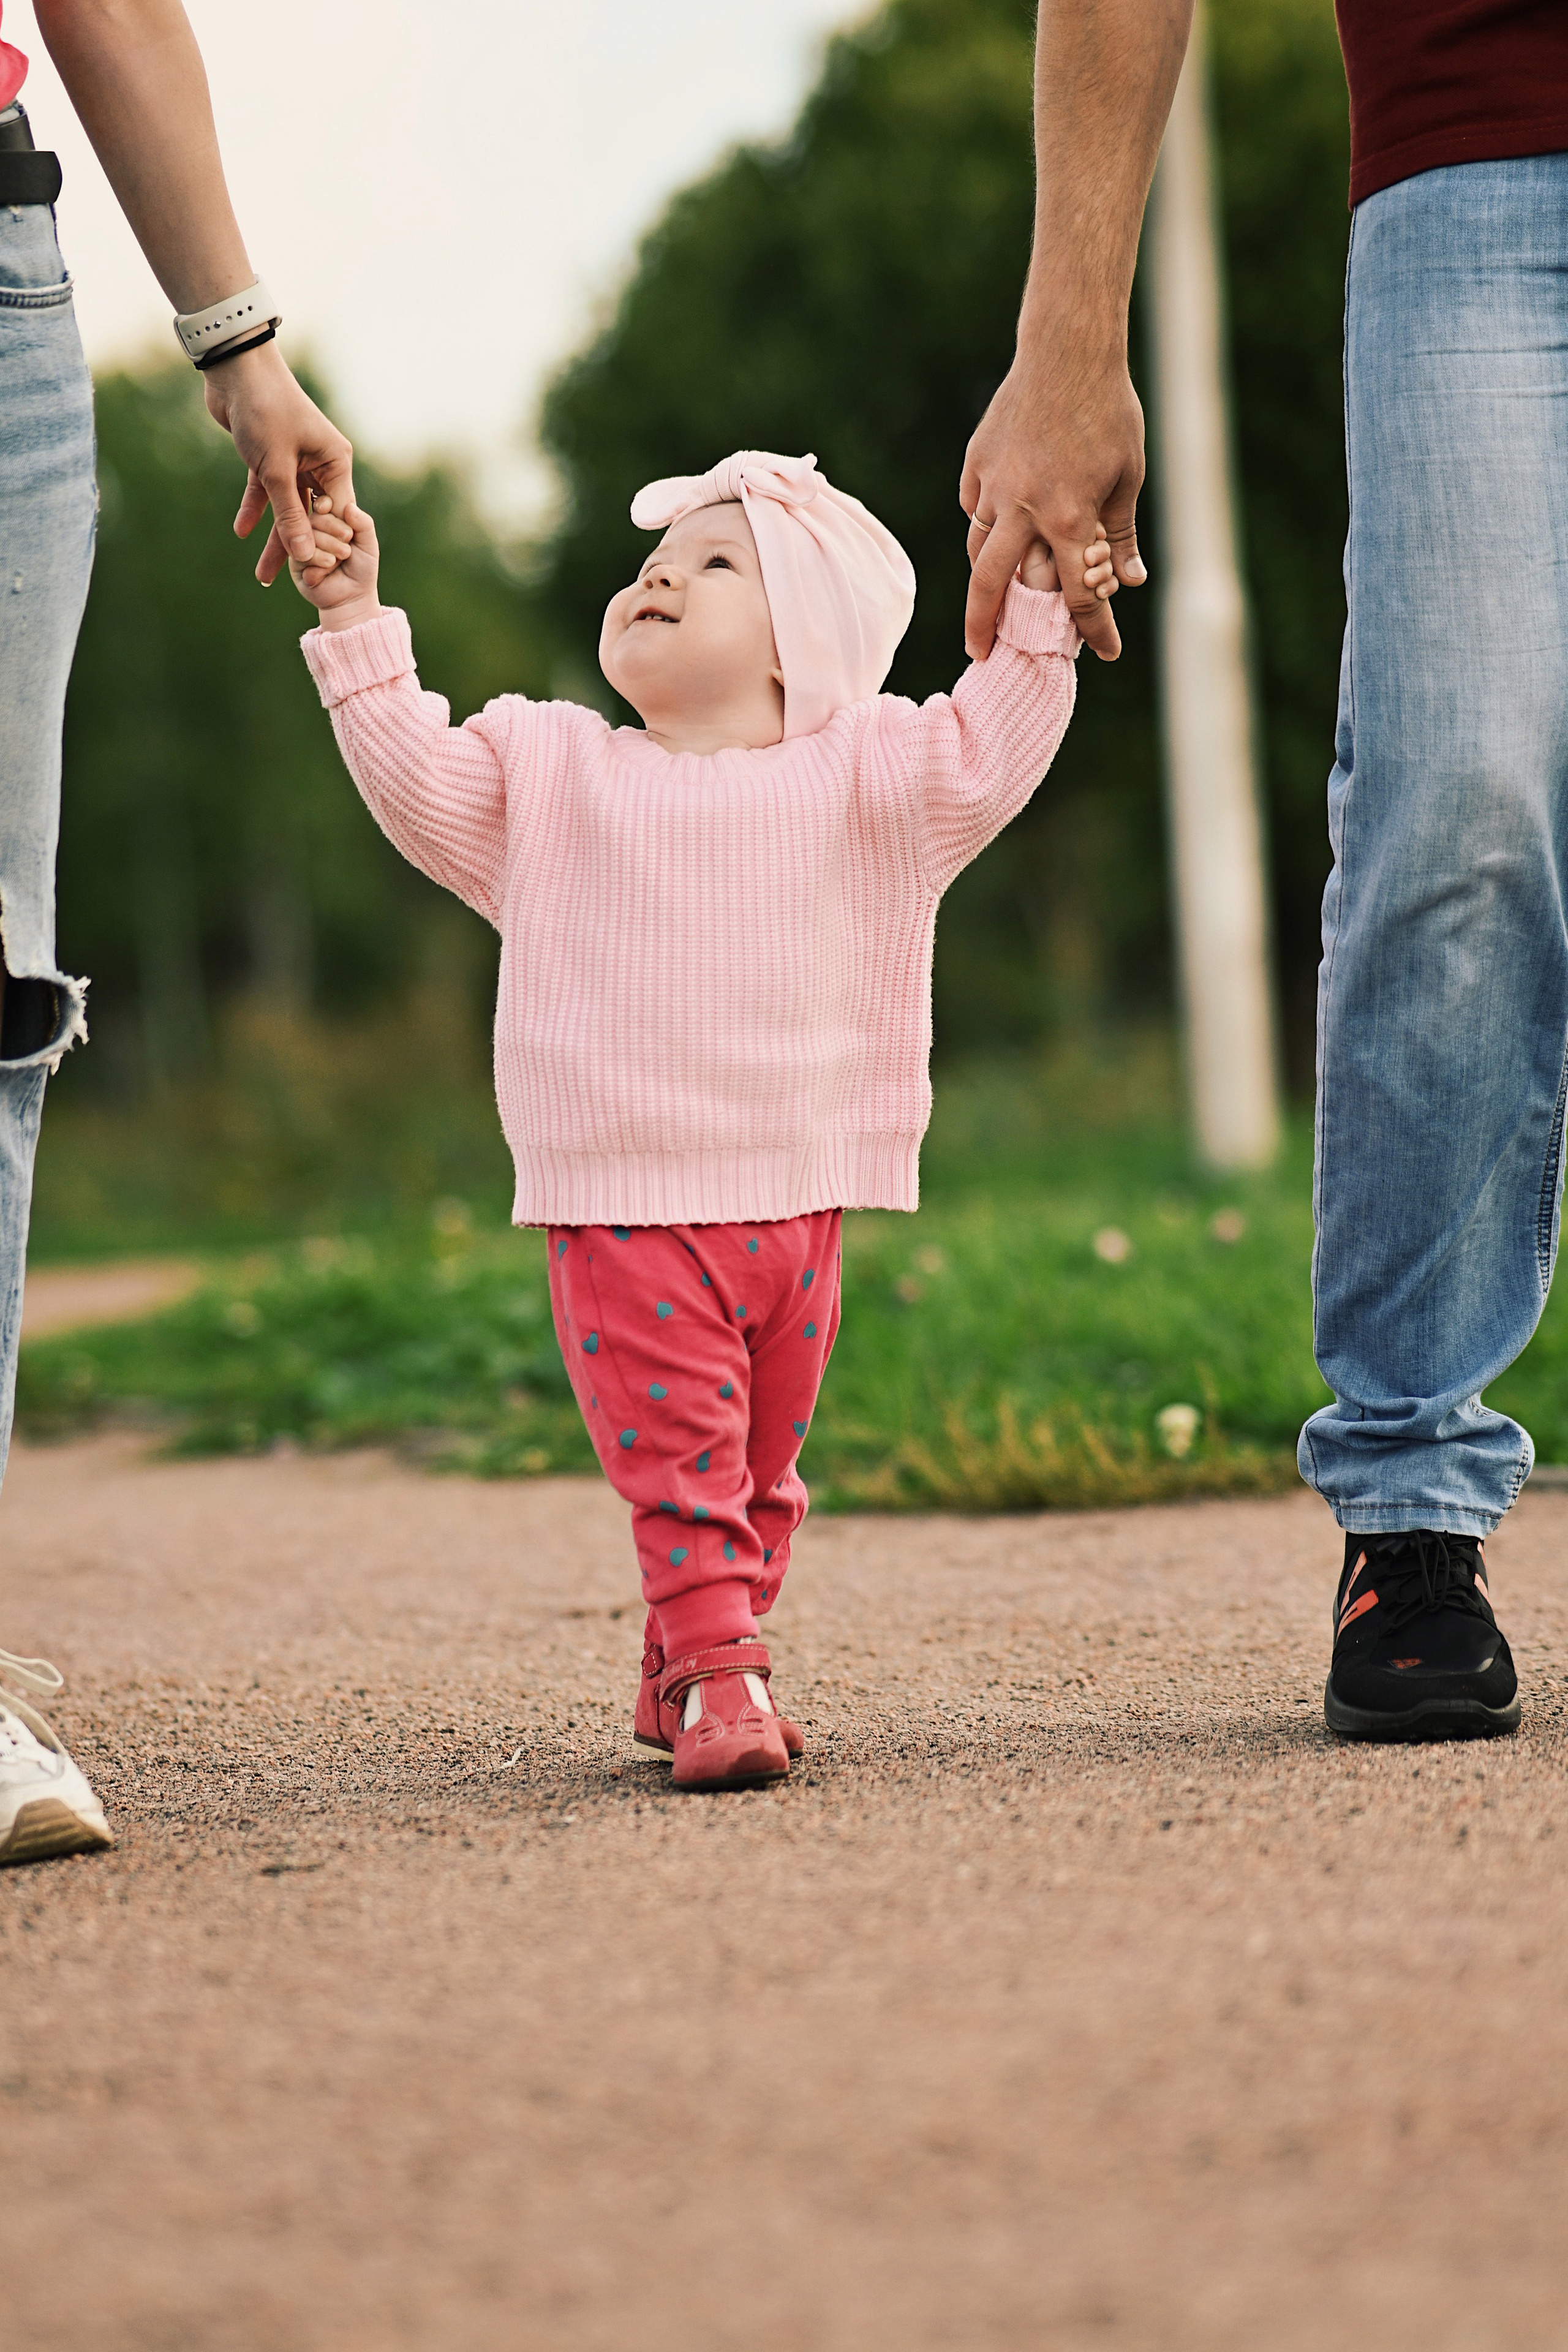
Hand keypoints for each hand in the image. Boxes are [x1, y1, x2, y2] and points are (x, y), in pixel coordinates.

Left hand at [202, 339, 355, 585]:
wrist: (236, 368)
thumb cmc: (265, 410)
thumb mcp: (277, 469)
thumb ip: (290, 515)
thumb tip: (304, 556)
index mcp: (335, 463)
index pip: (336, 516)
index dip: (325, 547)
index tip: (313, 579)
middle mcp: (319, 463)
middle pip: (310, 517)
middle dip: (295, 550)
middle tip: (284, 585)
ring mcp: (295, 460)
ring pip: (286, 508)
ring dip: (273, 537)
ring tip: (261, 574)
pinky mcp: (269, 456)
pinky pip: (265, 491)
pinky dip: (255, 508)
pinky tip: (241, 531)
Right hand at [287, 497, 380, 629]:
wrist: (353, 598)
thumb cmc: (361, 568)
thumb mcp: (368, 543)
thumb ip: (363, 523)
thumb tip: (349, 506)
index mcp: (328, 520)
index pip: (322, 503)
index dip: (326, 505)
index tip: (329, 507)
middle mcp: (312, 530)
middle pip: (314, 517)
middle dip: (333, 530)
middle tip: (347, 549)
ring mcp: (301, 546)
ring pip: (307, 535)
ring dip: (328, 548)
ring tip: (338, 561)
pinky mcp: (295, 563)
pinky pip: (302, 556)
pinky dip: (319, 564)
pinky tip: (327, 572)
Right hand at [960, 339, 1147, 661]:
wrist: (1068, 350)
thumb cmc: (1109, 410)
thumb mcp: (1128, 475)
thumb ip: (1121, 533)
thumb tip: (1128, 582)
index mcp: (1068, 517)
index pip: (1079, 593)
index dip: (1096, 629)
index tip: (1106, 653)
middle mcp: (1024, 509)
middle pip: (992, 586)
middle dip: (983, 627)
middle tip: (979, 654)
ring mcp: (993, 485)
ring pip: (977, 549)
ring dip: (983, 579)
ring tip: (985, 601)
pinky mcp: (977, 463)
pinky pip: (974, 508)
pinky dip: (984, 525)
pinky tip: (997, 529)